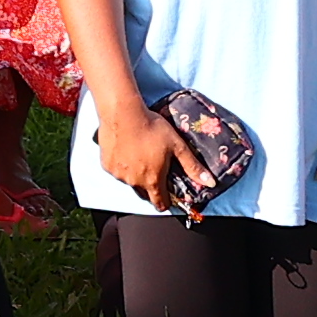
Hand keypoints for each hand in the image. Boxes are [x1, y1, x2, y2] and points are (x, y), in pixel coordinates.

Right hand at [86, 89, 193, 214]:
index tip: (168, 198)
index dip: (165, 202)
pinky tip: (126, 151)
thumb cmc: (152, 128)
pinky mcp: (106, 165)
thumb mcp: (177, 145)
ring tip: (140, 156)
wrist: (122, 114)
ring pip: (129, 181)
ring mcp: (118, 174)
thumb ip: (192, 166)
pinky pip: (116, 171)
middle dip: (151, 188)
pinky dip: (122, 165)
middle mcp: (134, 182)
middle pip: (144, 194)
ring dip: (135, 175)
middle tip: (155, 172)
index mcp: (153, 180)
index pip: (160, 203)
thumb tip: (211, 183)